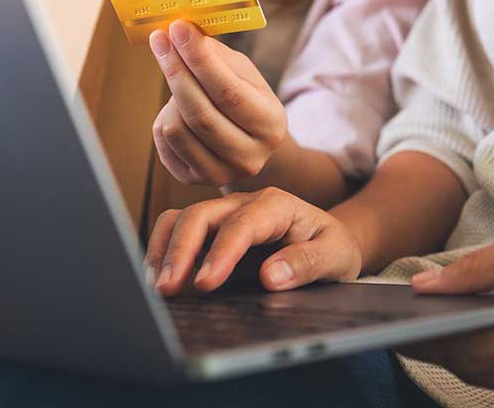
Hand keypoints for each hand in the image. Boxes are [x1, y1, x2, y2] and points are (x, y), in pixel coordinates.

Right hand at [144, 187, 361, 296]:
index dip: (220, 253)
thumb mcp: (336, 255)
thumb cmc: (332, 245)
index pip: (241, 225)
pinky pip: (178, 231)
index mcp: (276, 205)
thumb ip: (307, 263)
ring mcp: (224, 216)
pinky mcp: (212, 232)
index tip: (205, 284)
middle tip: (167, 289)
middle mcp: (244, 204)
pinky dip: (163, 252)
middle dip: (179, 250)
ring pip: (181, 219)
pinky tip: (161, 280)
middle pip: (201, 215)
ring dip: (164, 249)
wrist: (328, 239)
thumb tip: (270, 276)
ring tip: (157, 287)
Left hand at [150, 20, 286, 186]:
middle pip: (199, 112)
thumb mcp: (245, 75)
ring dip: (171, 97)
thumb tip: (182, 33)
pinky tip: (177, 109)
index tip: (178, 29)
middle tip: (161, 39)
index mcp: (270, 125)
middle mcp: (249, 157)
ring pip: (176, 128)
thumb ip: (216, 55)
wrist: (249, 146)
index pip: (228, 91)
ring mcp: (220, 173)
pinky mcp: (192, 180)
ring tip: (182, 84)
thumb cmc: (246, 101)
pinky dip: (164, 118)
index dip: (199, 59)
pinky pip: (163, 142)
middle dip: (175, 70)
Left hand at [404, 221, 493, 407]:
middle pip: (479, 373)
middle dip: (444, 347)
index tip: (395, 323)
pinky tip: (489, 336)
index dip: (427, 338)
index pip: (468, 350)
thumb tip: (423, 289)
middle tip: (412, 320)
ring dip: (472, 357)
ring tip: (445, 325)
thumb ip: (477, 270)